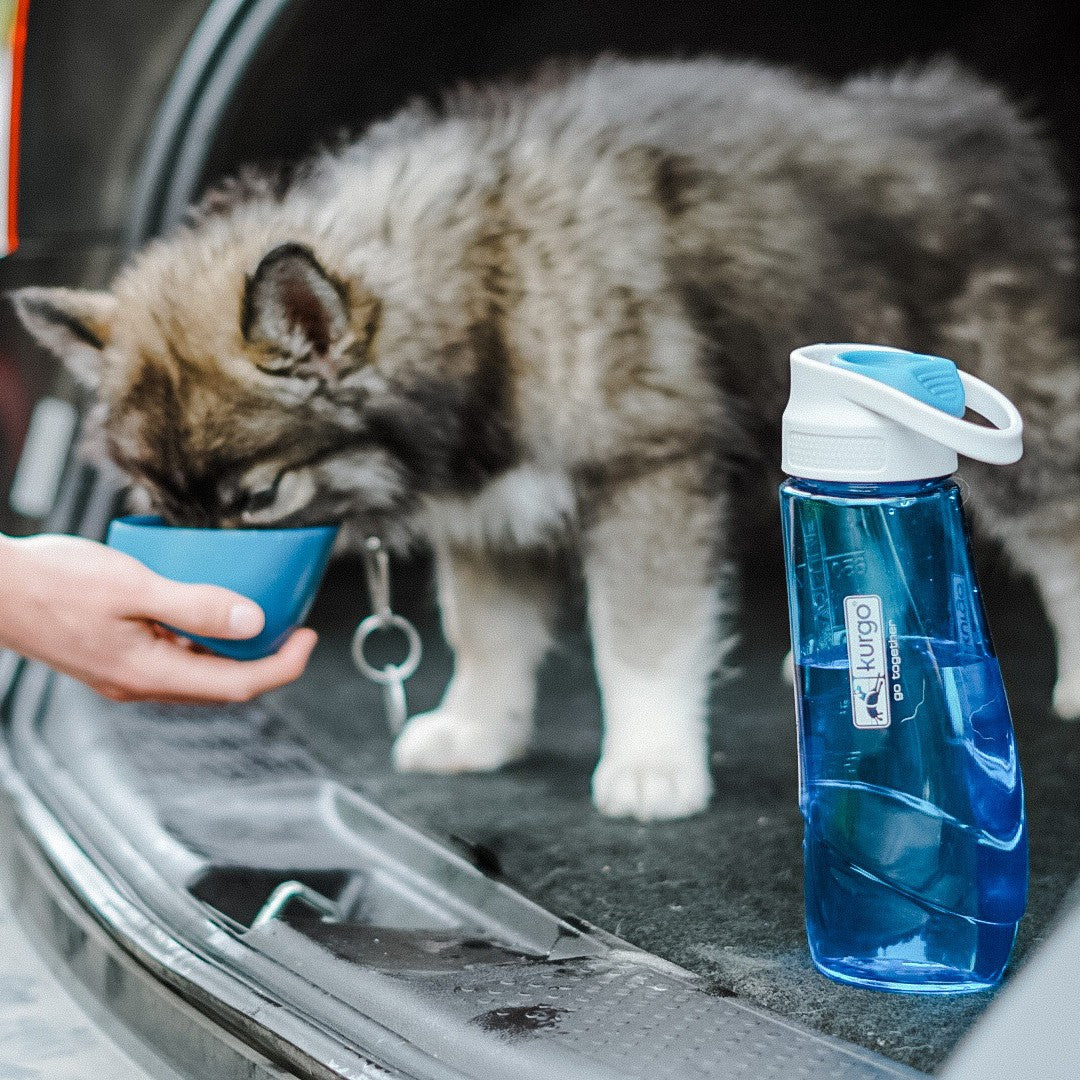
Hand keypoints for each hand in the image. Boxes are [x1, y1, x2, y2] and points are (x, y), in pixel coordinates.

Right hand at [0, 533, 316, 703]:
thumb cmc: (53, 582)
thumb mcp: (133, 586)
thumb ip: (195, 606)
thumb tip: (254, 623)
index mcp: (150, 673)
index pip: (238, 684)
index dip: (283, 665)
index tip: (308, 636)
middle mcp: (141, 684)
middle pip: (223, 685)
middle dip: (267, 661)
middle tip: (295, 625)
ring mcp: (127, 675)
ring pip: (200, 673)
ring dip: (235, 652)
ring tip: (262, 615)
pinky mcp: (117, 659)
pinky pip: (175, 659)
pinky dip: (203, 641)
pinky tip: (208, 609)